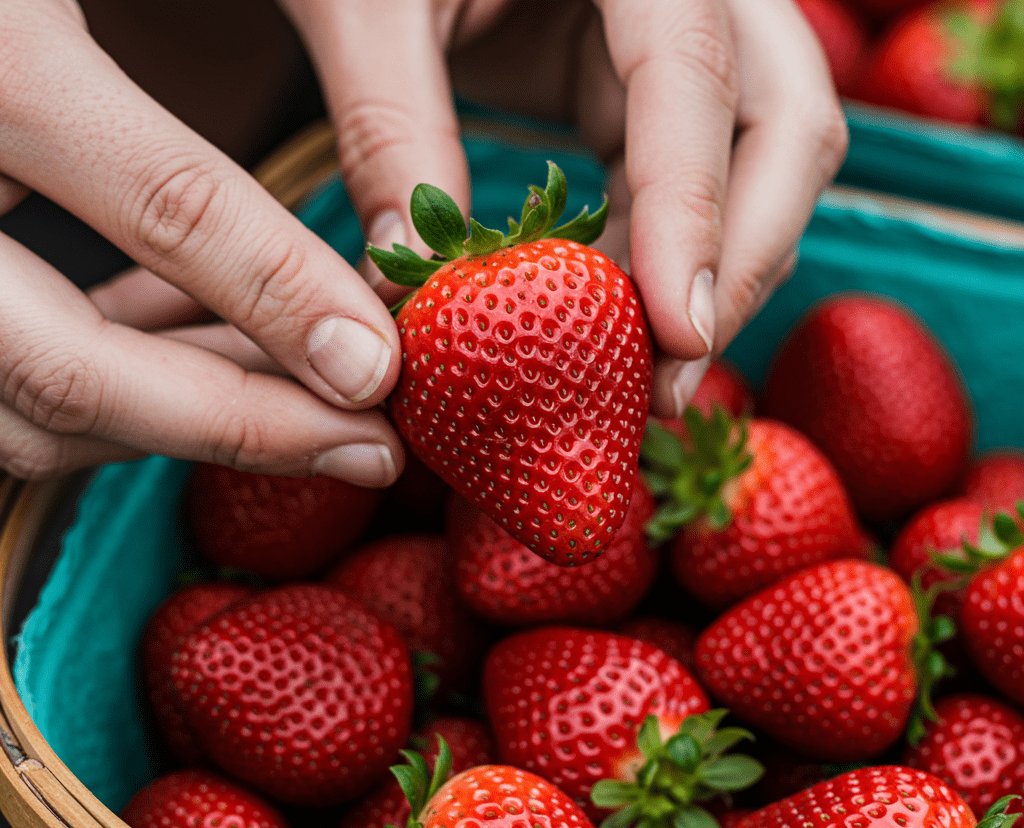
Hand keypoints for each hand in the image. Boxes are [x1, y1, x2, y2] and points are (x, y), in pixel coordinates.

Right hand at [0, 0, 404, 484]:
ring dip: (178, 414)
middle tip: (359, 445)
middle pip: (58, 375)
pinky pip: (4, 356)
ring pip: (22, 397)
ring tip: (305, 397)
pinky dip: (109, 374)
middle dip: (228, 428)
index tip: (383, 377)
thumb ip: (332, 90)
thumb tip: (408, 249)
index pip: (169, 207)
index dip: (288, 308)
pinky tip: (202, 348)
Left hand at [281, 0, 845, 415]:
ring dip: (706, 286)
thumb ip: (387, 127)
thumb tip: (408, 287)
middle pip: (784, 129)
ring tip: (636, 384)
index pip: (695, 73)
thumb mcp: (362, 3)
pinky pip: (687, 189)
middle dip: (739, 268)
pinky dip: (658, 267)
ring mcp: (684, 42)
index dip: (693, 210)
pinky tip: (607, 331)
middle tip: (670, 386)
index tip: (678, 334)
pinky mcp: (647, 92)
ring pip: (756, 173)